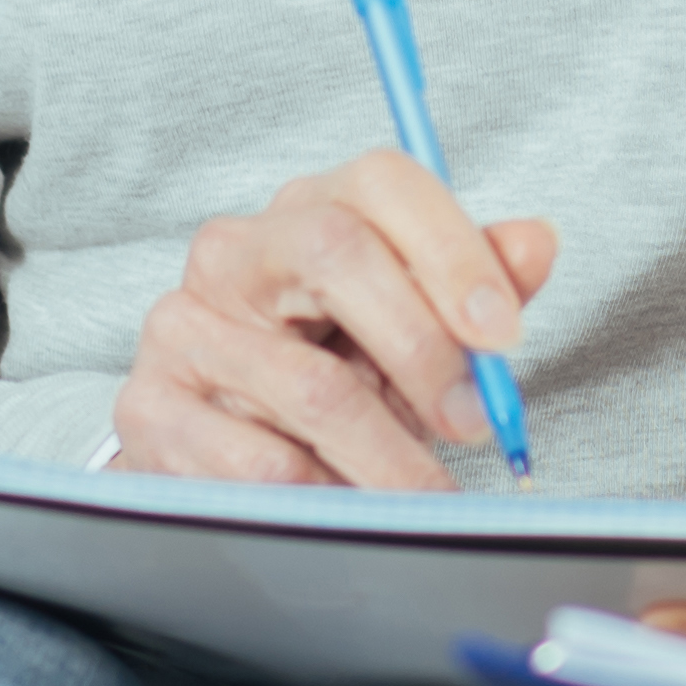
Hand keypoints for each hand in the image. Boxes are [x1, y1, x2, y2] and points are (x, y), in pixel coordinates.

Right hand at [109, 150, 556, 490]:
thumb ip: (478, 285)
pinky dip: (323, 491)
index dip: (452, 251)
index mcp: (310, 209)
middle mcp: (235, 251)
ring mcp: (182, 325)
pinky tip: (346, 502)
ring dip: (389, 454)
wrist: (224, 451)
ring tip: (426, 494)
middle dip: (424, 348)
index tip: (503, 334)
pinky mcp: (150, 408)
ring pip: (310, 383)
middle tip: (473, 422)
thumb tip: (535, 244)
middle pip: (338, 253)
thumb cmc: (334, 370)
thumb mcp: (413, 325)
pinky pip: (258, 459)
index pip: (383, 184)